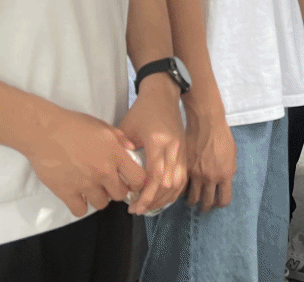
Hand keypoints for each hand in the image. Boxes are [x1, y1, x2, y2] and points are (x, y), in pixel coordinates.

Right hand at [20, 105, 143, 216]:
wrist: (45, 131)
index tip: (131, 181)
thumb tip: (131, 149)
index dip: (137, 182)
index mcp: (115, 154)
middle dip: (117, 190)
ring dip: (99, 197)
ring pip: (101, 204)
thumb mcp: (103, 126)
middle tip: (109, 184)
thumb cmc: (74, 125)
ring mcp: (85, 184)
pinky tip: (78, 196)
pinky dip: (80, 206)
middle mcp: (103, 171)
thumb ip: (120, 138)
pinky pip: (80, 211)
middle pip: (120, 195)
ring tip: (92, 188)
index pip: (138, 179)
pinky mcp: (67, 192)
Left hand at [119, 78, 187, 214]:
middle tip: (137, 210)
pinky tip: (162, 197)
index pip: (156, 177)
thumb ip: (123, 151)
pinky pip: (183, 177)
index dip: (146, 196)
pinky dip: (173, 191)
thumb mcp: (127, 128)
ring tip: (149, 206)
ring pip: (178, 183)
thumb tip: (118, 174)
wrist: (164, 93)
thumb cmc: (143, 109)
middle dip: (153, 201)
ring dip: (164, 199)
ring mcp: (182, 150)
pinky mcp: (185, 151)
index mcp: (159, 142)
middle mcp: (174, 149)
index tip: (133, 206)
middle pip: (168, 184)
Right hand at [183, 103, 236, 210]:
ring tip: (192, 200)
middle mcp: (211, 178)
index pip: (224, 200)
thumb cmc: (222, 136)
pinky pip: (182, 186)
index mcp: (226, 175)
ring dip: (192, 201)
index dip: (220, 204)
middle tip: (203, 206)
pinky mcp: (184, 168)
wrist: (206, 123)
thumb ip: (228, 171)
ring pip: (192, 198)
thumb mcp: (232, 155)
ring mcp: (196, 174)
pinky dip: (183, 190)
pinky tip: (183, 188)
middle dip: (205, 207)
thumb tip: (224, 181)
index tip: (217, 204)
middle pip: (207, 202)